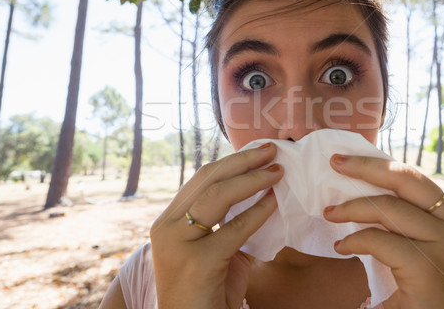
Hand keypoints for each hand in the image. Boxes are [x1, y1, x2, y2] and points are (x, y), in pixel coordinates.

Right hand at [149, 143, 282, 308]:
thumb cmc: (208, 292)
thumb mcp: (213, 249)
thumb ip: (226, 222)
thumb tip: (260, 193)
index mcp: (169, 221)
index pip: (201, 180)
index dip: (232, 162)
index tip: (258, 152)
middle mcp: (166, 228)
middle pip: (208, 179)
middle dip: (243, 161)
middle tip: (271, 150)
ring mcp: (177, 244)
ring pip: (218, 196)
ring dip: (252, 179)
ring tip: (277, 171)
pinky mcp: (196, 263)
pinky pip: (234, 228)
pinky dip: (258, 212)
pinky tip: (274, 202)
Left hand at [324, 155, 443, 308]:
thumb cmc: (428, 296)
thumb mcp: (423, 250)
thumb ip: (406, 223)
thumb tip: (366, 191)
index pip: (416, 180)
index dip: (380, 166)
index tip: (349, 160)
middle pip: (405, 180)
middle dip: (365, 167)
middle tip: (334, 163)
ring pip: (387, 208)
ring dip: (350, 208)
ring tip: (329, 214)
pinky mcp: (427, 266)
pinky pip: (378, 240)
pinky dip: (354, 241)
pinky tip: (342, 247)